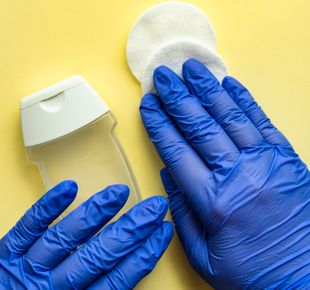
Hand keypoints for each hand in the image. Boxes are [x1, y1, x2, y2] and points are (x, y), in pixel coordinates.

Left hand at [0, 181, 172, 288]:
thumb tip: (128, 269)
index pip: (116, 282)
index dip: (142, 257)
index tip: (162, 234)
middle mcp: (52, 288)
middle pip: (98, 256)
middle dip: (130, 230)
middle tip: (154, 207)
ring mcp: (27, 269)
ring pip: (65, 238)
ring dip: (95, 214)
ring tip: (119, 192)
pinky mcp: (5, 254)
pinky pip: (28, 227)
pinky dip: (48, 208)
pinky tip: (69, 188)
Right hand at [140, 59, 309, 288]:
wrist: (308, 279)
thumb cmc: (254, 274)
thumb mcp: (204, 258)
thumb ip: (182, 215)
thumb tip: (167, 175)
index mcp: (214, 202)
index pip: (177, 151)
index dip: (159, 124)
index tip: (148, 105)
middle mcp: (238, 175)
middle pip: (200, 125)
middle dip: (177, 97)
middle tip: (163, 75)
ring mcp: (266, 163)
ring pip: (230, 116)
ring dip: (208, 89)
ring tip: (191, 68)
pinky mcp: (288, 159)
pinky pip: (263, 122)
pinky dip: (245, 100)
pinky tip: (230, 84)